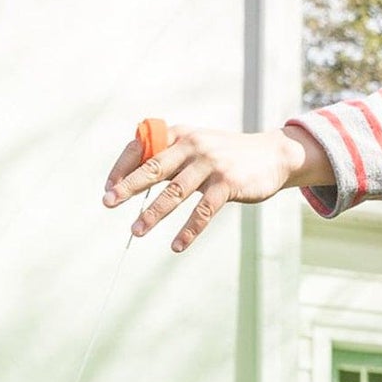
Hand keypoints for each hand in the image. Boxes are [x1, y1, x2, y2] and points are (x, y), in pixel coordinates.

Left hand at [101, 123, 332, 252]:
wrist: (273, 155)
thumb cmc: (228, 155)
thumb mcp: (198, 146)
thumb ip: (171, 157)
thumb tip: (133, 179)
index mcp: (180, 135)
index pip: (143, 148)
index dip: (123, 168)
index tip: (109, 188)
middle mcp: (193, 145)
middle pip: (154, 168)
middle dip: (128, 187)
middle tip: (108, 203)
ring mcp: (211, 164)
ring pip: (175, 192)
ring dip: (153, 213)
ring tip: (136, 230)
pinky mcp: (228, 184)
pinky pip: (203, 211)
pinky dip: (189, 231)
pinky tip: (177, 246)